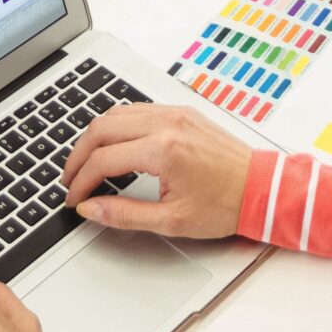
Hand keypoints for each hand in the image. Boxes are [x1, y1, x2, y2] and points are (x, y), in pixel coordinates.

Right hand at [63, 104, 252, 237]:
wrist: (261, 188)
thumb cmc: (225, 205)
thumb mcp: (171, 221)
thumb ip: (124, 214)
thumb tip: (90, 209)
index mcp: (162, 150)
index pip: (103, 161)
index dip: (80, 182)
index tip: (74, 199)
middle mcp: (166, 123)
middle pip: (101, 129)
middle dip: (78, 156)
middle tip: (70, 180)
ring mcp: (174, 113)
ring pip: (116, 113)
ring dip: (95, 137)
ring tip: (87, 163)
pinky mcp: (182, 112)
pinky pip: (137, 110)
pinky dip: (117, 126)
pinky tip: (114, 146)